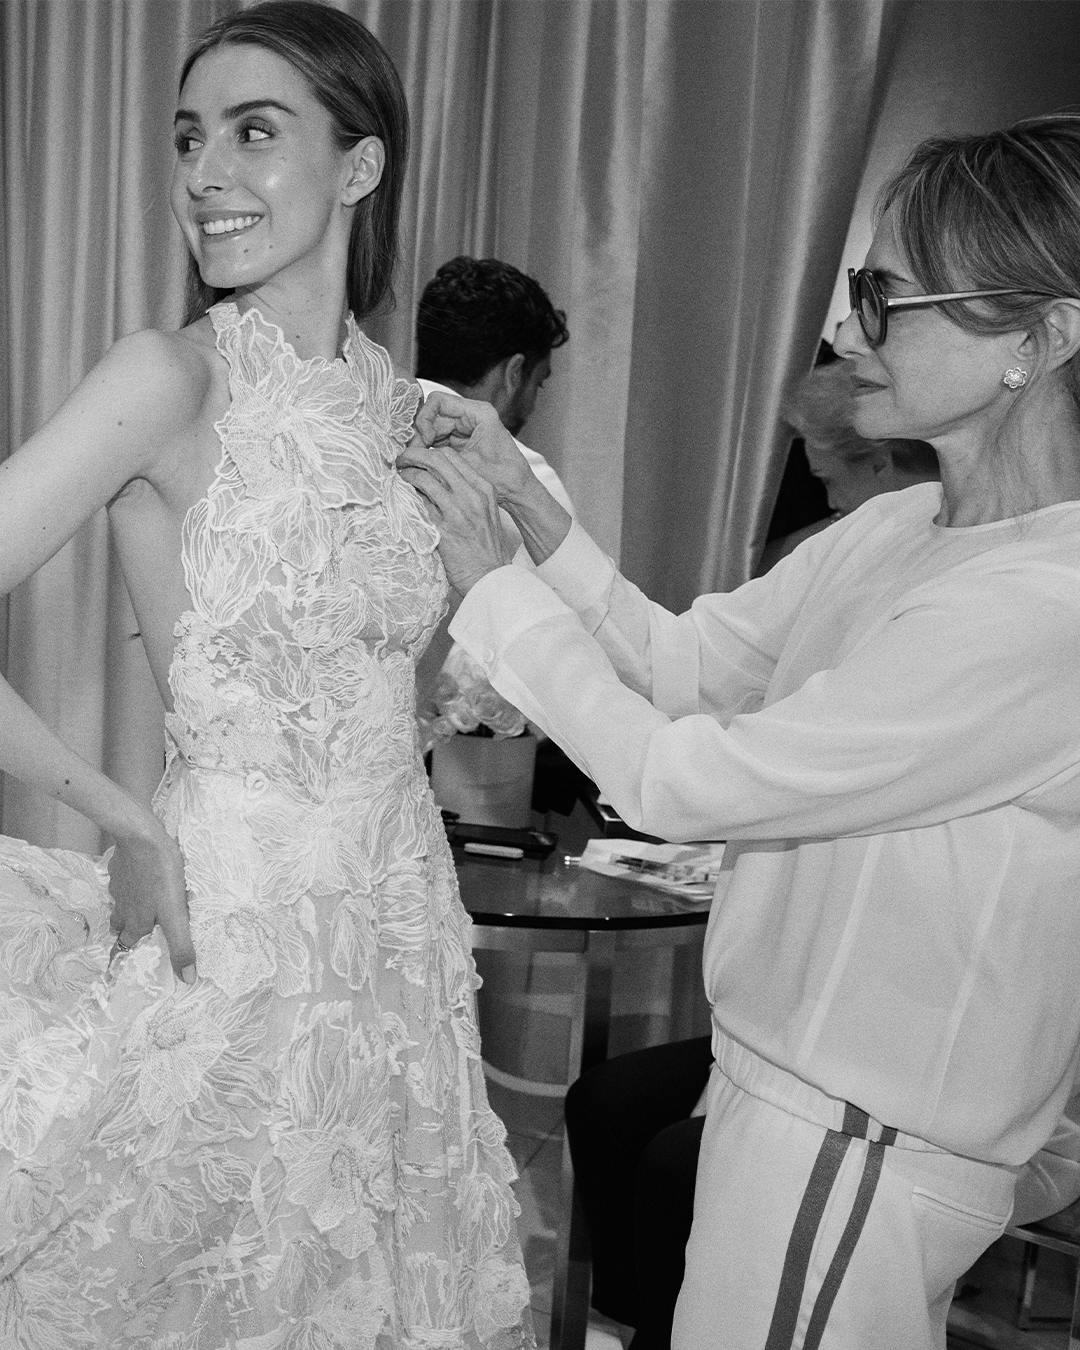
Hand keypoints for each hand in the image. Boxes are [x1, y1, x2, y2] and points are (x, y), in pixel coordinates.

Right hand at [108, 823, 196, 982]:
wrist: (141, 836)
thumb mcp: (175, 914)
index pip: (126, 946)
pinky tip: (141, 878)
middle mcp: (124, 906)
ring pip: (120, 904)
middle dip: (127, 933)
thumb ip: (181, 945)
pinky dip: (130, 885)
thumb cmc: (161, 875)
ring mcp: (120, 885)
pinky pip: (123, 881)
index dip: (126, 955)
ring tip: (138, 910)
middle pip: (121, 926)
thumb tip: (187, 979)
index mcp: (136, 921)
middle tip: (134, 936)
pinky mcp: (121, 866)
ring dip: (127, 910)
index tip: (124, 962)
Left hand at [398, 446, 511, 594]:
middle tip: (401, 459)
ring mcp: (457, 511)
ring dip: (407, 474)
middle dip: (414, 454)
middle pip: (437, 459)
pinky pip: (419, 503)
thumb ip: (468, 494)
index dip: (430, 452)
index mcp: (484, 489)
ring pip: (425, 478)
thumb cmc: (486, 548)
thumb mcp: (486, 513)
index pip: (452, 456)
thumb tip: (439, 480)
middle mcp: (472, 496)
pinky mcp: (443, 529)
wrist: (490, 577)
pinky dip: (407, 496)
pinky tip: (401, 498)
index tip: (418, 458)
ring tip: (399, 477)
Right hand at [410, 390, 532, 502]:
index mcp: (479, 412)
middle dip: (421, 435)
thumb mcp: (467, 464)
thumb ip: (439, 454)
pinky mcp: (462, 441)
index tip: (424, 439)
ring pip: (433, 429)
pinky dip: (430, 450)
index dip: (424, 418)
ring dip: (423, 444)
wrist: (518, 492)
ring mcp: (466, 428)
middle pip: (433, 416)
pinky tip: (424, 462)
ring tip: (416, 461)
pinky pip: (439, 440)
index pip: (438, 401)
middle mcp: (471, 416)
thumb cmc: (503, 477)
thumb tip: (411, 452)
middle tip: (413, 455)